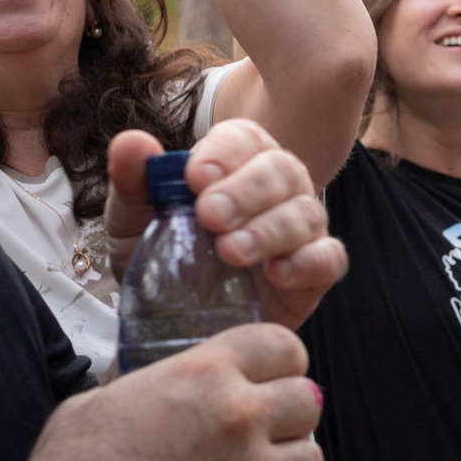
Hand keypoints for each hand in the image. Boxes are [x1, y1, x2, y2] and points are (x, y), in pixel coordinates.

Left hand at [102, 122, 345, 328]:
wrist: (176, 321)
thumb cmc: (163, 260)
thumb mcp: (133, 222)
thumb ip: (133, 182)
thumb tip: (131, 142)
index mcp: (236, 164)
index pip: (245, 139)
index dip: (226, 152)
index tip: (196, 176)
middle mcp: (277, 189)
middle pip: (281, 170)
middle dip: (247, 191)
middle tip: (210, 215)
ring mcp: (301, 229)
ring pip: (306, 213)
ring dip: (270, 229)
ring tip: (231, 252)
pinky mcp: (315, 272)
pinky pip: (329, 258)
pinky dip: (309, 261)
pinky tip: (278, 273)